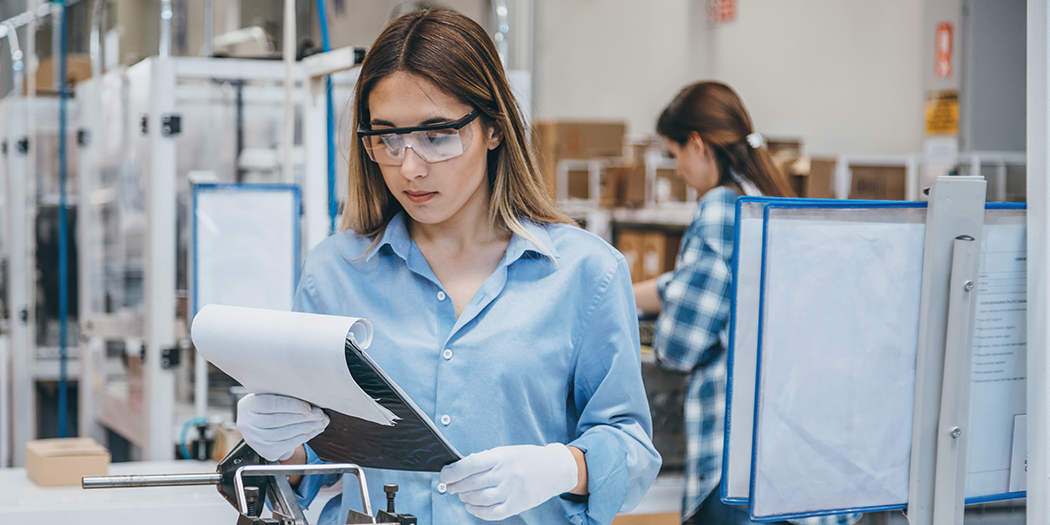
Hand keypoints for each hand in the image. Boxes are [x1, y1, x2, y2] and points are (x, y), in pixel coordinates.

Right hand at [236, 393, 328, 461]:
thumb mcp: (274, 397)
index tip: (308, 407)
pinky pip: (287, 445)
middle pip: (278, 421)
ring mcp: (255, 440)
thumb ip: (287, 395)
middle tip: (320, 414)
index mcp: (248, 405)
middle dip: (303, 418)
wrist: (264, 428)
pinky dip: (303, 437)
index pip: (269, 405)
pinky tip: (313, 430)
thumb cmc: (273, 408)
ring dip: (306, 427)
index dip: (290, 406)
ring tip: (320, 422)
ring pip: (284, 434)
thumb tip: (312, 399)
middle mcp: (247, 424)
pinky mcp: (265, 452)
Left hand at [439, 443, 577, 520]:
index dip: (453, 471)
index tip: (444, 475)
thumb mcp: (507, 452)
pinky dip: (477, 512)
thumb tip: (461, 468)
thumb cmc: (528, 459)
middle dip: (455, 486)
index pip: (470, 464)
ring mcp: (512, 491)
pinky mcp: (517, 505)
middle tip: (450, 487)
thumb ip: (486, 460)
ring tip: (462, 495)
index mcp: (502, 457)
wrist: (555, 469)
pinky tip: (472, 507)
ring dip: (465, 498)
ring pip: (479, 499)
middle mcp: (506, 474)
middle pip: (472, 483)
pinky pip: (492, 513)